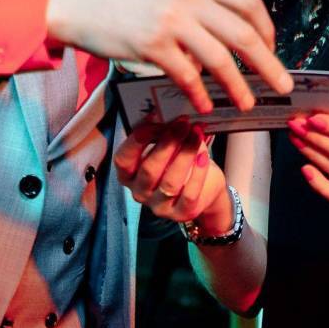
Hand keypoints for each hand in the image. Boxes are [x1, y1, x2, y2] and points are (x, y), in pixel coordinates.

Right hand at [46, 0, 293, 112]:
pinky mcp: (151, 45)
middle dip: (268, 63)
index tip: (270, 49)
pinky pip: (188, 75)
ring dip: (239, 85)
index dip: (266, 29)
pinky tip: (205, 104)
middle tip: (282, 84)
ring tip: (247, 102)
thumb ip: (196, 0)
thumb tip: (226, 28)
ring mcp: (171, 20)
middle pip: (244, 33)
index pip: (248, 2)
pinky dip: (200, 93)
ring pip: (221, 58)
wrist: (74, 1)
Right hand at [113, 119, 231, 229]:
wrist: (205, 187)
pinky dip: (198, 172)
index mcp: (129, 175)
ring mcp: (160, 206)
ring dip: (185, 154)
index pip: (123, 160)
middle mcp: (140, 193)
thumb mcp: (167, 147)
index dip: (136, 139)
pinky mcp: (181, 213)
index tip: (154, 117)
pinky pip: (189, 194)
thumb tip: (169, 113)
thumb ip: (162, 134)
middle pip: (149, 170)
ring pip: (170, 182)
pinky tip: (203, 154)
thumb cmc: (178, 162)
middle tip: (182, 123)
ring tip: (196, 133)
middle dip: (167, 143)